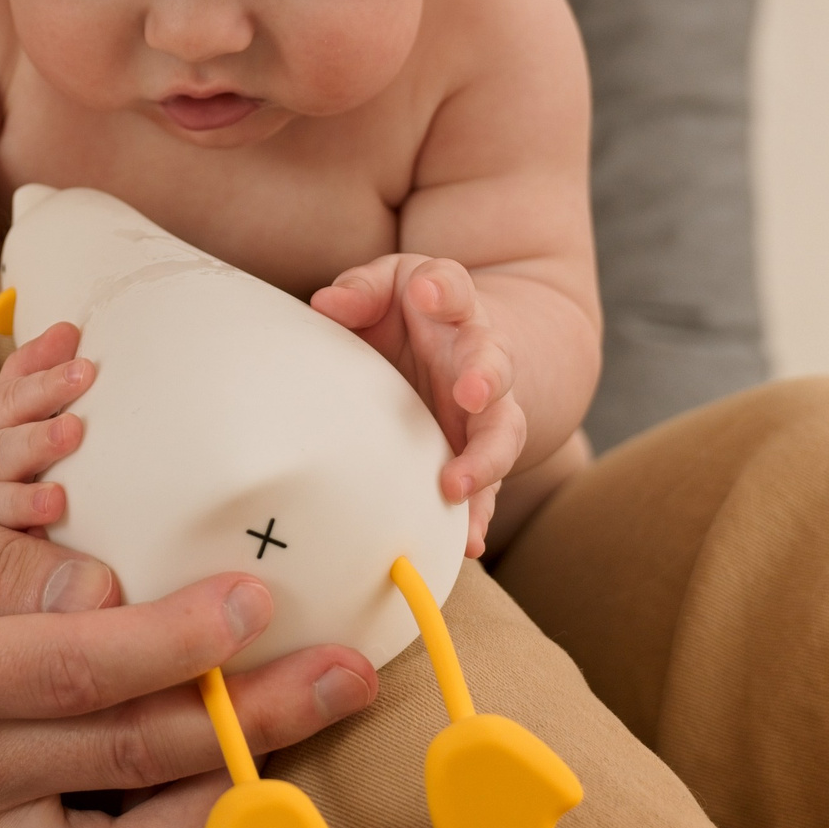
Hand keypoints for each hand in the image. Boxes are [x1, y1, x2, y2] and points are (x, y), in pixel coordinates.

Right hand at [0, 321, 90, 528]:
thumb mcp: (2, 393)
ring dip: (22, 501)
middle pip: (3, 448)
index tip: (84, 371)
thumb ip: (34, 365)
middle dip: (37, 441)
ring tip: (56, 501)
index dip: (47, 386)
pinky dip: (14, 548)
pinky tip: (40, 550)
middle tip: (73, 430)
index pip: (14, 398)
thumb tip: (71, 331)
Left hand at [310, 255, 528, 556]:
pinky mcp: (474, 448)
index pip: (455, 288)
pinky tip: (467, 542)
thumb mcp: (384, 286)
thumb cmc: (404, 309)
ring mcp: (483, 407)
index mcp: (452, 307)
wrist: (444, 337)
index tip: (429, 292)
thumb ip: (361, 290)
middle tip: (471, 394)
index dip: (445, 288)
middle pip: (495, 365)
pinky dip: (478, 512)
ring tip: (459, 487)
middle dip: (485, 378)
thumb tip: (328, 304)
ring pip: (500, 431)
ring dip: (485, 460)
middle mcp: (478, 355)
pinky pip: (485, 483)